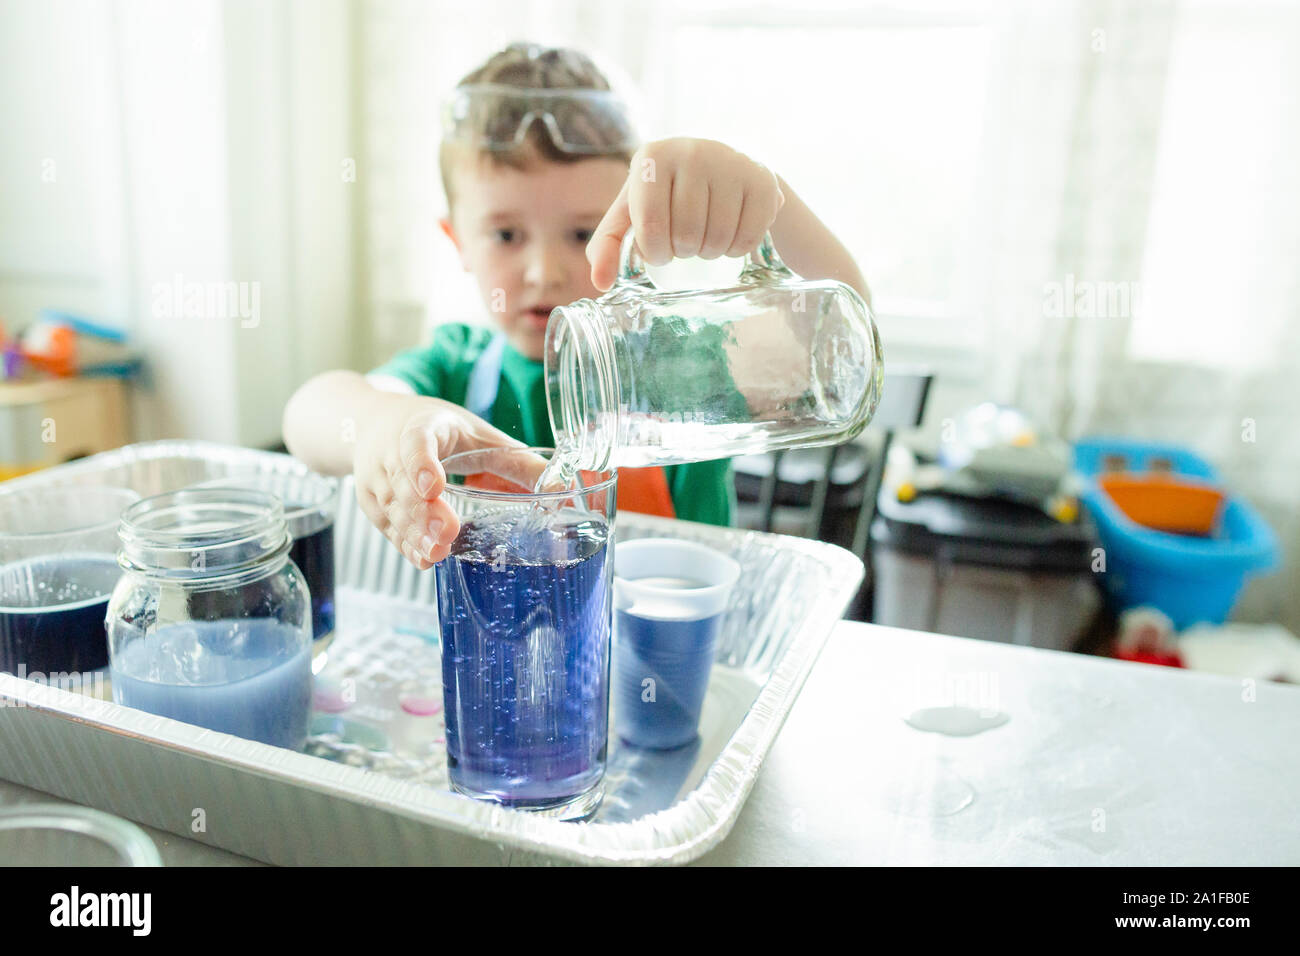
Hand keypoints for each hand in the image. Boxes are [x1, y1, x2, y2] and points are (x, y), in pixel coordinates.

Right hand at [351, 397, 540, 568]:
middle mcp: (390, 450)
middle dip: (423, 511)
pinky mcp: (370, 501)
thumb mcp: (479, 435)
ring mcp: (375, 477)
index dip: (421, 464)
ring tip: (438, 552)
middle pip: (402, 482)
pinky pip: (385, 525)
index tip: (435, 486)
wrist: (376, 423)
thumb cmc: (438, 430)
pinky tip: (424, 557)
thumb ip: (518, 462)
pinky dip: (404, 543)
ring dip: (413, 533)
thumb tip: (562, 488)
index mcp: (421, 425)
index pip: (415, 442)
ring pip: (391, 508)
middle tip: (447, 533)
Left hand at [586, 138, 784, 290]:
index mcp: (652, 156)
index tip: (660, 248)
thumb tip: (600, 283)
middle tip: (686, 240)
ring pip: (717, 239)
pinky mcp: (763, 180)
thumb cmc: (668, 197)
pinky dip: (736, 249)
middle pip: (687, 235)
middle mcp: (692, 151)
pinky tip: (730, 232)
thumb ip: (609, 246)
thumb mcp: (633, 214)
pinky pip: (747, 238)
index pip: (651, 225)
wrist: (724, 171)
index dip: (656, 251)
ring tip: (706, 235)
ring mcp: (731, 162)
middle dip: (684, 251)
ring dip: (710, 251)